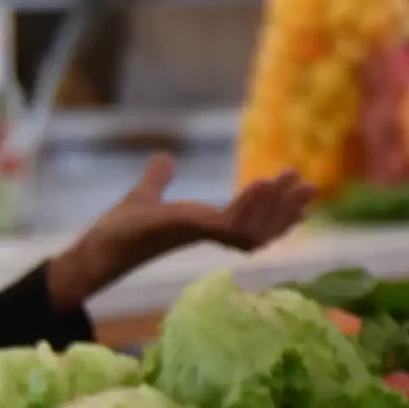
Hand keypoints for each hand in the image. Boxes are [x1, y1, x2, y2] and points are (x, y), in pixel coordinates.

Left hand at [46, 158, 310, 310]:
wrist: (96, 249)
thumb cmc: (118, 230)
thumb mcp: (145, 196)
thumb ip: (159, 179)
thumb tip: (164, 159)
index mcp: (203, 226)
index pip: (249, 223)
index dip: (274, 211)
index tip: (297, 194)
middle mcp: (208, 234)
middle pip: (262, 229)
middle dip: (288, 209)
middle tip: (313, 188)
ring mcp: (201, 234)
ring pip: (254, 229)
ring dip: (277, 207)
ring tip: (297, 182)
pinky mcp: (191, 231)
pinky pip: (231, 225)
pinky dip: (248, 206)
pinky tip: (262, 184)